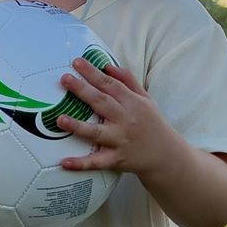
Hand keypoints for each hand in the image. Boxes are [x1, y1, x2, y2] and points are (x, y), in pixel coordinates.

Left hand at [55, 56, 160, 176]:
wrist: (166, 155)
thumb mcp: (145, 98)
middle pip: (102, 103)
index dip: (93, 73)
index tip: (77, 62)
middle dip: (83, 90)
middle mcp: (125, 120)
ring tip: (60, 120)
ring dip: (78, 126)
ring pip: (97, 133)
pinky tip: (64, 163)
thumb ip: (127, 80)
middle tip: (64, 79)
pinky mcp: (117, 159)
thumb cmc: (151, 123)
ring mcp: (120, 140)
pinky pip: (97, 162)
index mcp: (132, 103)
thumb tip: (107, 66)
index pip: (110, 84)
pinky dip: (81, 163)